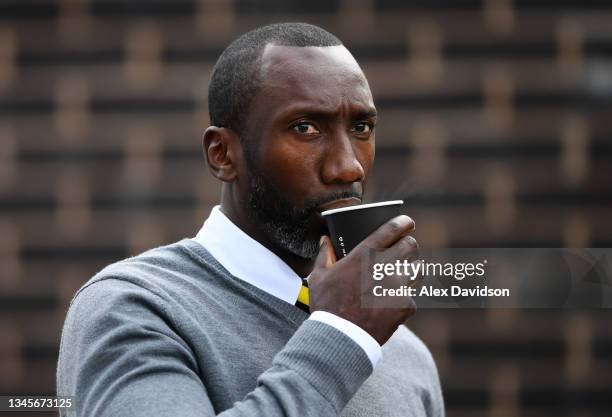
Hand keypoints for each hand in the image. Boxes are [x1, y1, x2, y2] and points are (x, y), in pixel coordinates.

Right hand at [308, 215, 418, 344]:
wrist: (341, 337)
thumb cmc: (327, 305)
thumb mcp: (319, 276)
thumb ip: (325, 254)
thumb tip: (325, 240)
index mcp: (365, 254)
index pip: (393, 229)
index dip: (403, 222)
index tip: (407, 223)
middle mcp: (385, 267)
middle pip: (411, 246)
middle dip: (409, 245)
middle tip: (404, 249)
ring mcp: (399, 287)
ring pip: (417, 270)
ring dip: (411, 269)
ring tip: (403, 275)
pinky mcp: (406, 306)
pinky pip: (411, 296)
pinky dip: (403, 299)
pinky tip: (392, 303)